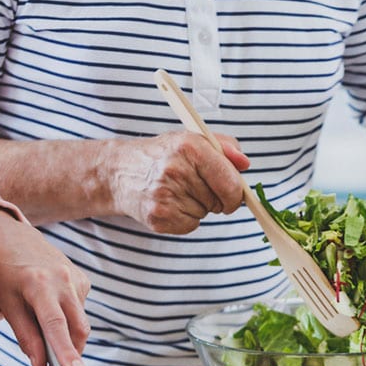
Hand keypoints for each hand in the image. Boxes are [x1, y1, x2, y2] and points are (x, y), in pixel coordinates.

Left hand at [0, 207, 90, 365]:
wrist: (14, 237)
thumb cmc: (6, 273)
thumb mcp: (8, 304)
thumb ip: (26, 337)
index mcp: (39, 285)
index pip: (56, 326)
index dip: (66, 352)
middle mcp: (63, 280)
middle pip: (78, 328)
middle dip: (72, 351)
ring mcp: (77, 278)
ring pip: (80, 321)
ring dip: (66, 332)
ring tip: (41, 318)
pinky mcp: (84, 280)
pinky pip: (81, 310)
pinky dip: (68, 317)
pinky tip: (52, 303)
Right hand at [104, 131, 250, 233]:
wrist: (120, 172)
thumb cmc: (163, 155)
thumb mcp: (192, 140)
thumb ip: (225, 148)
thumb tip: (245, 164)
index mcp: (190, 147)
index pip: (231, 183)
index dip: (236, 193)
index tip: (232, 194)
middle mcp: (176, 170)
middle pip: (220, 202)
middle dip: (215, 198)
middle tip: (194, 185)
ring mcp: (165, 195)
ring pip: (205, 213)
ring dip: (198, 207)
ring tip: (176, 191)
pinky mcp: (158, 217)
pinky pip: (191, 225)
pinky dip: (185, 218)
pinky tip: (170, 203)